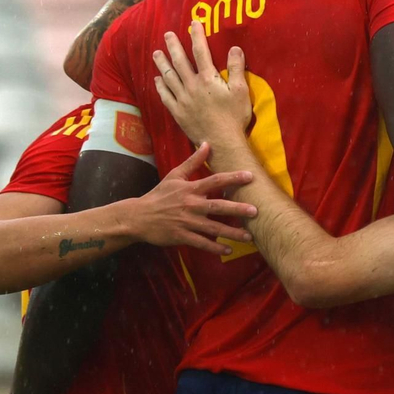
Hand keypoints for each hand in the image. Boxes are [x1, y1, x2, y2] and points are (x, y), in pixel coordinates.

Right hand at [123, 144, 257, 255]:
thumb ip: (193, 161)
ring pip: (213, 228)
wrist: (138, 217)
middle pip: (218, 206)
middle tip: (255, 211)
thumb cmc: (159, 195)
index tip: (250, 176)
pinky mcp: (181, 236)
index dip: (233, 178)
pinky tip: (228, 251)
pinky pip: (201, 243)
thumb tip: (207, 143)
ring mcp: (187, 222)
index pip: (215, 180)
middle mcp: (191, 205)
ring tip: (249, 237)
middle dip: (237, 209)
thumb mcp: (174, 175)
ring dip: (232, 233)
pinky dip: (215, 248)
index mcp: (191, 189)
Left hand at [152, 23, 253, 143]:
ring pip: (169, 77)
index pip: (201, 52)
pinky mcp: (177, 112)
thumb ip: (237, 68)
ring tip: (156, 53)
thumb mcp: (241, 91)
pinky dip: (160, 86)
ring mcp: (182, 99)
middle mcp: (192, 86)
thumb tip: (235, 48)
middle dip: (173, 46)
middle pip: (180, 61)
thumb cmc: (234, 116)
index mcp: (208, 78)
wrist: (221, 142)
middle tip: (167, 35)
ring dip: (162, 63)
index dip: (197, 36)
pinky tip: (157, 80)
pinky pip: (165, 96)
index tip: (193, 23)